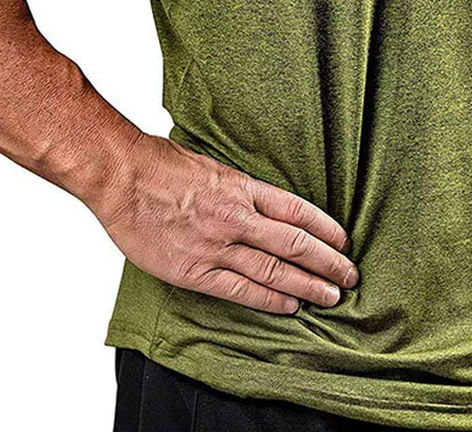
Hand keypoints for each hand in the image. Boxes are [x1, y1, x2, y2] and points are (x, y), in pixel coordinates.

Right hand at [96, 132, 358, 313]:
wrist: (121, 176)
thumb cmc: (159, 164)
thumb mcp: (210, 164)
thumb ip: (236, 187)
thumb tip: (258, 201)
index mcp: (241, 187)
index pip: (296, 210)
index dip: (324, 228)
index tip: (343, 240)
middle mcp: (236, 217)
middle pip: (293, 244)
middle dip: (327, 262)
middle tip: (349, 275)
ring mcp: (216, 245)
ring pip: (273, 272)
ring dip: (307, 286)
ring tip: (331, 296)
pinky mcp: (194, 270)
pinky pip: (240, 290)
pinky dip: (269, 300)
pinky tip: (289, 306)